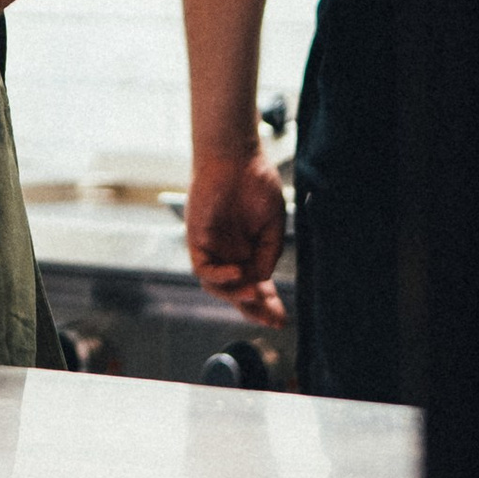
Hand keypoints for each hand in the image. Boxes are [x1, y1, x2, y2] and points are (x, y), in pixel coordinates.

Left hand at [185, 145, 288, 325]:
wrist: (235, 156)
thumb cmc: (255, 183)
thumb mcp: (273, 225)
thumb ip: (268, 254)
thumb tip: (261, 282)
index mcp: (248, 251)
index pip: (255, 285)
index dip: (267, 303)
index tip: (282, 319)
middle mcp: (229, 254)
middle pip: (238, 292)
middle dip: (255, 309)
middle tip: (273, 321)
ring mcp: (212, 248)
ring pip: (218, 286)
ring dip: (237, 295)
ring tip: (256, 295)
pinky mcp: (196, 239)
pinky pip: (204, 268)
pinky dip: (219, 276)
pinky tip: (238, 273)